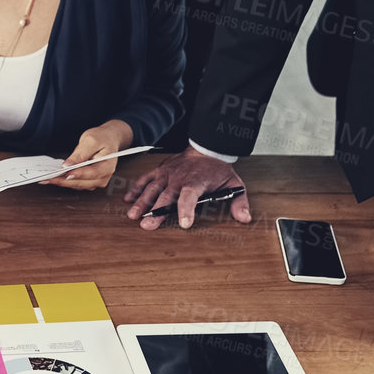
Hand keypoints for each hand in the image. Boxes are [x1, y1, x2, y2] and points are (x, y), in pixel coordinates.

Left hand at [41, 120, 134, 190]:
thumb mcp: (91, 140)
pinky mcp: (91, 181)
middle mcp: (103, 176)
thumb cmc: (102, 138)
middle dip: (64, 181)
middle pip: (82, 182)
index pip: (92, 173)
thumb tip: (68, 165)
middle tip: (48, 178)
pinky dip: (66, 181)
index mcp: (107, 166)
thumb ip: (80, 154)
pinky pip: (77, 183)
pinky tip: (55, 177)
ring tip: (47, 178)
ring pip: (78, 185)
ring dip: (63, 182)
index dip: (77, 174)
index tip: (64, 173)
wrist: (108, 139)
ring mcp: (97, 180)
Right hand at [124, 149, 251, 228]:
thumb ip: (239, 202)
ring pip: (152, 189)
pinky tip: (128, 200)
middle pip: (165, 196)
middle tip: (147, 226)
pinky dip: (136, 189)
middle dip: (156, 212)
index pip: (189, 196)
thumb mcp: (233, 184)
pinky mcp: (160, 170)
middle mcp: (179, 178)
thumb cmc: (217, 170)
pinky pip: (145, 179)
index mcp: (196, 182)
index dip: (185, 209)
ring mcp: (167, 174)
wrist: (207, 148)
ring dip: (142, 202)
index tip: (183, 223)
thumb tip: (244, 218)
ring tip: (133, 215)